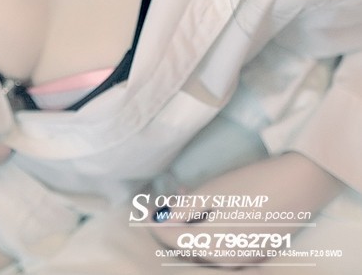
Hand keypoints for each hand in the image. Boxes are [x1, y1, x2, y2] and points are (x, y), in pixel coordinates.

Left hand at [152, 153, 342, 266]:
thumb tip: (163, 219)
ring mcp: (246, 258)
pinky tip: (212, 207)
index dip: (153, 223)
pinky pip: (226, 244)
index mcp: (212, 247)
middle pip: (188, 246)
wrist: (302, 184)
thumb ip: (185, 210)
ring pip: (207, 245)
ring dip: (192, 224)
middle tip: (167, 197)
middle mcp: (227, 261)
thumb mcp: (213, 193)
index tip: (142, 208)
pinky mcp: (259, 249)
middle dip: (173, 222)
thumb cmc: (253, 186)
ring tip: (188, 196)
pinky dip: (211, 228)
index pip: (171, 239)